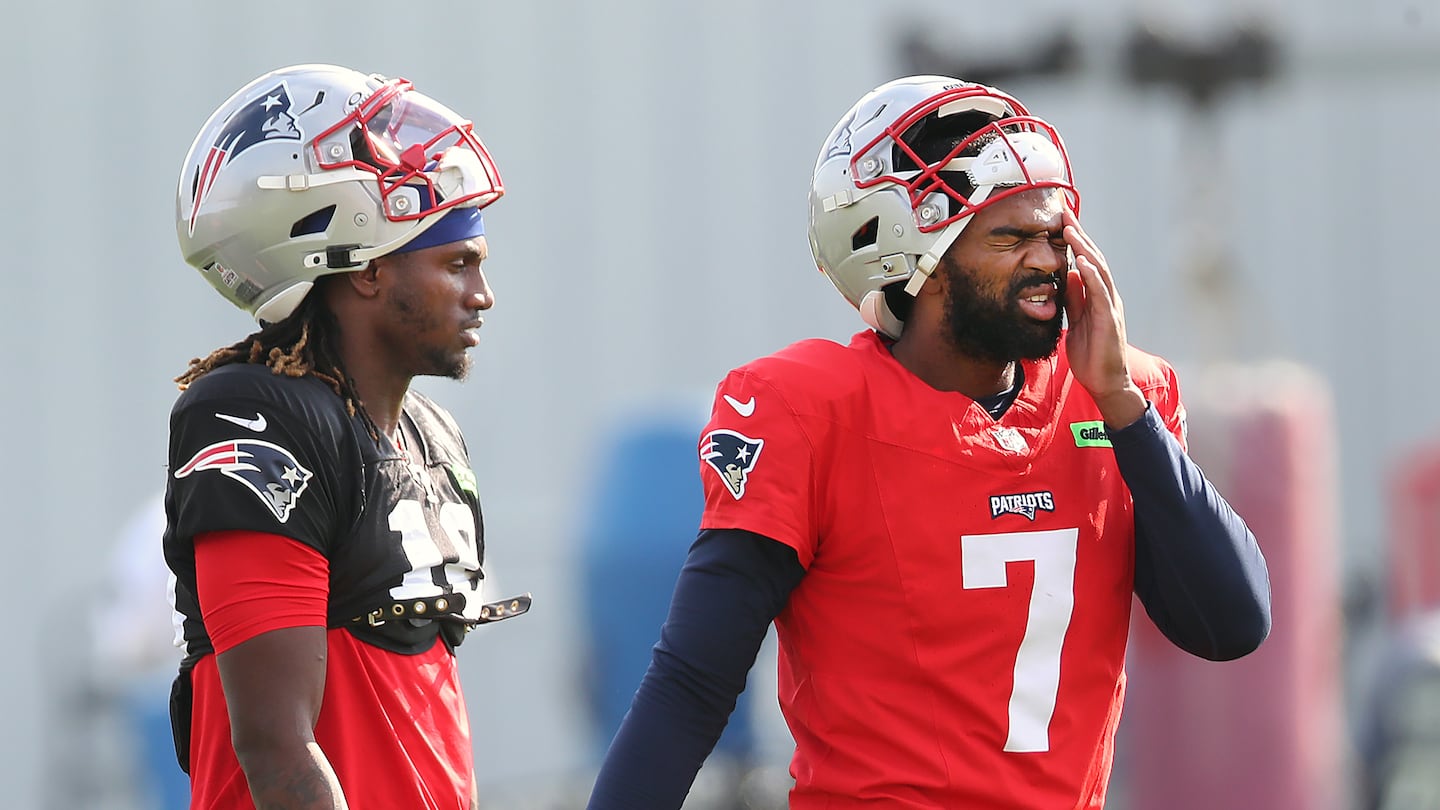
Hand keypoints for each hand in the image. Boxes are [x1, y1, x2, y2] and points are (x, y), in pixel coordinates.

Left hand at [1061, 207, 1145, 429]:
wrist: (1105, 383)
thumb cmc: (1091, 354)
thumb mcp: (1076, 322)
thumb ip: (1074, 299)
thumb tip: (1068, 275)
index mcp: (1097, 296)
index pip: (1086, 262)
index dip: (1075, 241)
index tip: (1061, 221)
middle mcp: (1107, 296)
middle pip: (1093, 259)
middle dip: (1079, 235)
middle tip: (1065, 213)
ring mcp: (1110, 306)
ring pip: (1098, 271)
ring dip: (1085, 249)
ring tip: (1071, 230)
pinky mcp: (1109, 320)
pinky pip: (1101, 293)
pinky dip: (1092, 276)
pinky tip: (1082, 262)